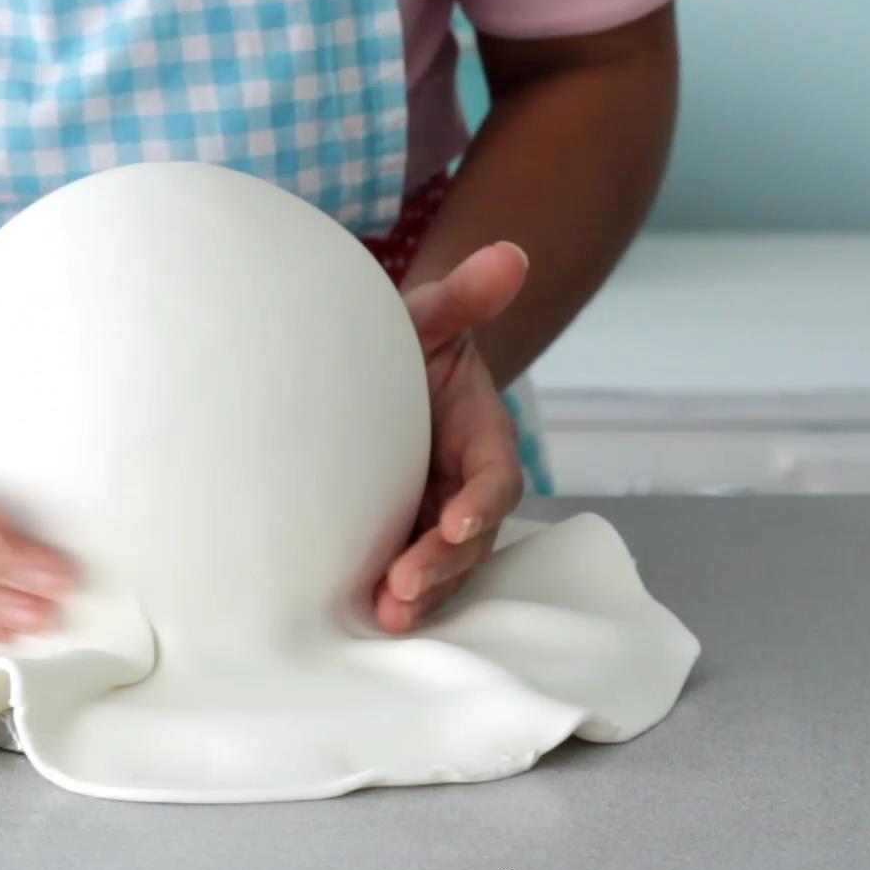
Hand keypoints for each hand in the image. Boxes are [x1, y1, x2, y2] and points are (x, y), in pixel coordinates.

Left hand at [375, 241, 528, 632]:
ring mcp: (433, 515)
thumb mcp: (432, 315)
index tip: (456, 520)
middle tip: (403, 589)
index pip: (494, 478)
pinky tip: (359, 615)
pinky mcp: (400, 535)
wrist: (373, 369)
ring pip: (441, 567)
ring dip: (420, 595)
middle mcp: (464, 485)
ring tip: (386, 615)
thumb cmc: (408, 341)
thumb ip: (465, 295)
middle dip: (442, 566)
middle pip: (468, 537)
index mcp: (482, 436)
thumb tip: (509, 254)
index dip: (480, 503)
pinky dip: (391, 595)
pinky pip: (404, 571)